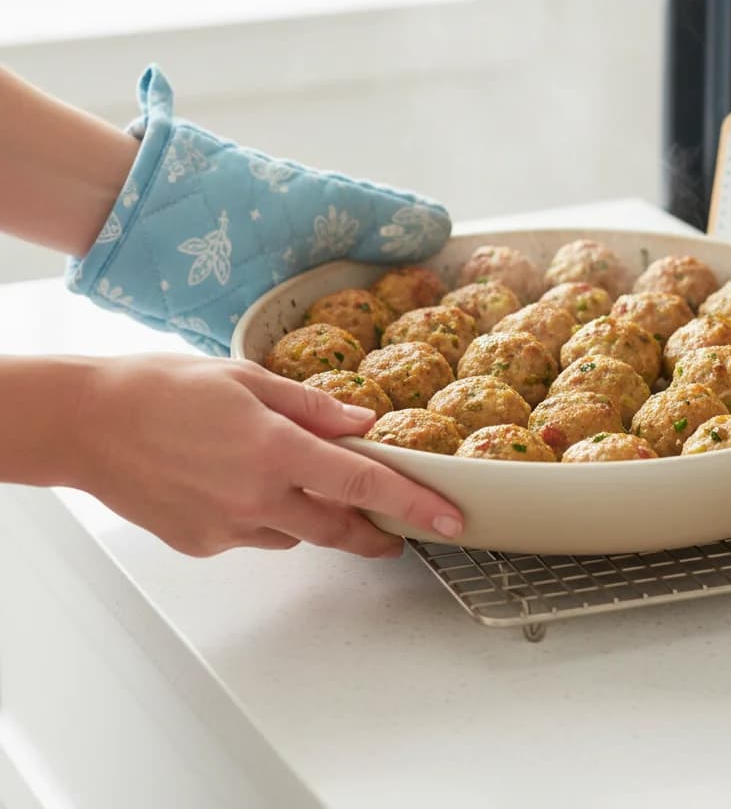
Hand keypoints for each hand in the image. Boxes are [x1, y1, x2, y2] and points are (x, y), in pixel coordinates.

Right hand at [71, 355, 463, 557]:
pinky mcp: (202, 544)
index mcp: (275, 449)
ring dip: (311, 514)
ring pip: (296, 534)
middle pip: (339, 528)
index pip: (363, 482)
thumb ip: (313, 406)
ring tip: (285, 476)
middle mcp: (257, 497)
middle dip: (374, 531)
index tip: (449, 520)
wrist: (87, 422)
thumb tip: (364, 421)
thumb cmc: (163, 388)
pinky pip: (254, 537)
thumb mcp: (246, 379)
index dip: (413, 502)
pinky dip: (264, 517)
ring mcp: (227, 527)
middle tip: (394, 527)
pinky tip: (235, 484)